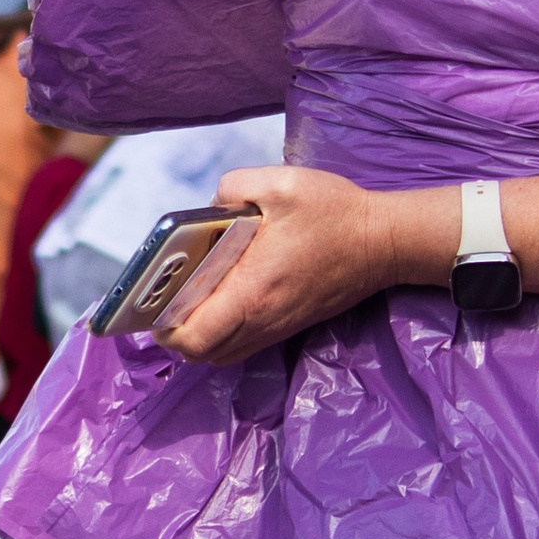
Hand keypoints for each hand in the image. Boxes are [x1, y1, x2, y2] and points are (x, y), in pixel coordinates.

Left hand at [152, 166, 444, 365]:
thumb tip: (208, 211)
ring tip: (186, 302)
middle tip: (165, 300)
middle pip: (201, 355)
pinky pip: (242, 345)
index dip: (165, 328)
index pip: (194, 337)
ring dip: (197, 337)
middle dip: (175, 334)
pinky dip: (221, 334)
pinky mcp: (289, 326)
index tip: (154, 303)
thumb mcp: (278, 182)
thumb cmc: (333, 212)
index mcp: (252, 290)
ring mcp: (277, 327)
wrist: (385, 241)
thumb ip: (230, 189)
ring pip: (221, 355)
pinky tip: (218, 300)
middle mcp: (262, 319)